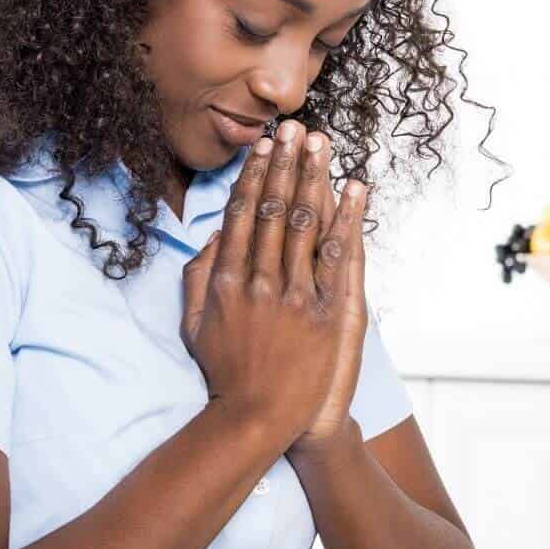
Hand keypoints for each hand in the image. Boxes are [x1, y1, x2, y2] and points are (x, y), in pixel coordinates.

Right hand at [180, 121, 358, 448]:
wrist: (258, 420)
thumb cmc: (226, 374)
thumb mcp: (195, 326)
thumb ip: (199, 278)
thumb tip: (214, 236)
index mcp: (226, 281)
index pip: (241, 214)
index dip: (254, 176)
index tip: (264, 147)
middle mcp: (258, 282)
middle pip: (272, 209)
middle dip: (285, 165)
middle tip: (295, 128)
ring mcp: (292, 296)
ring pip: (303, 223)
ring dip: (312, 178)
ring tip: (320, 144)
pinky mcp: (324, 313)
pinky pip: (337, 256)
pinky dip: (347, 219)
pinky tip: (354, 189)